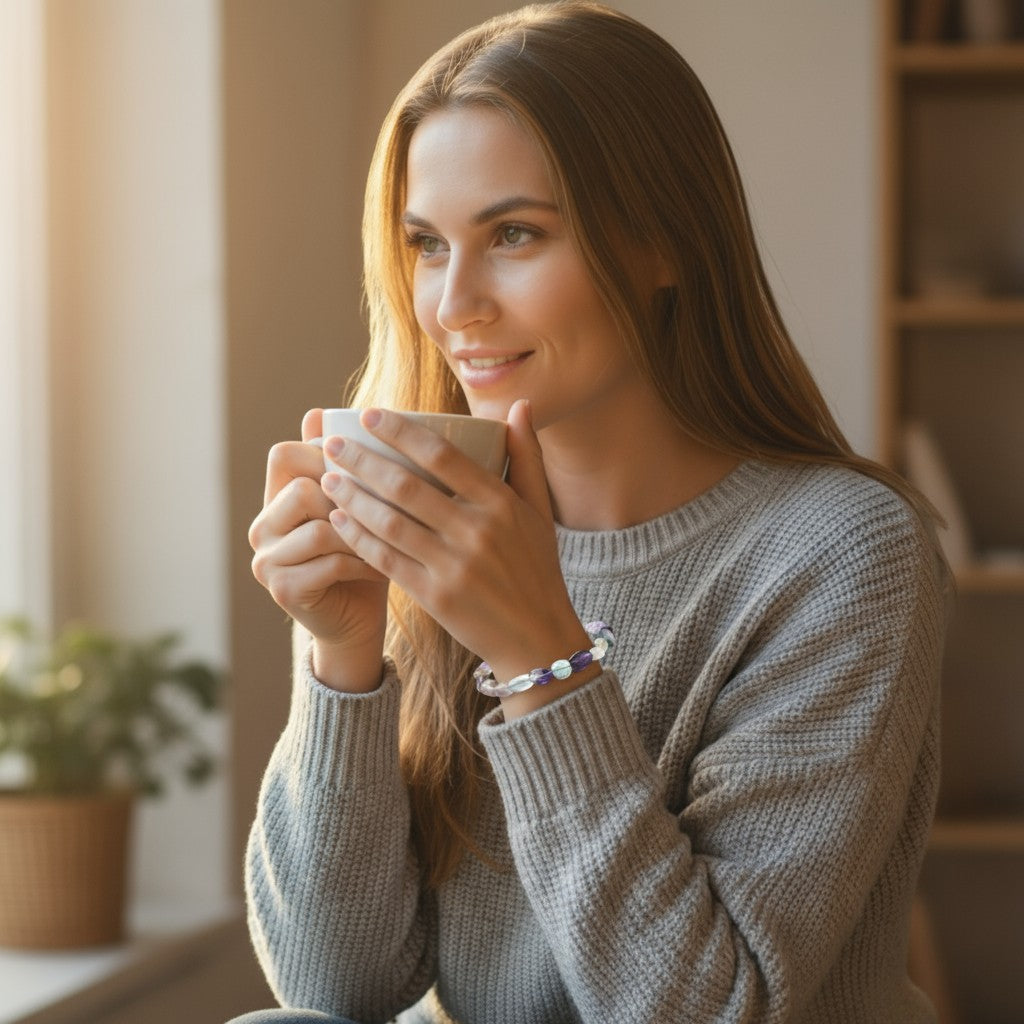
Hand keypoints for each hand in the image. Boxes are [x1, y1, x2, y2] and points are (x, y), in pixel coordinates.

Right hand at [248, 409, 388, 690]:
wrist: (360, 620)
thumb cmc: (367, 552)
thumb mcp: (359, 503)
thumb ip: (344, 463)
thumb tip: (318, 410)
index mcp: (276, 497)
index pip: (283, 454)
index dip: (324, 454)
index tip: (363, 467)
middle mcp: (263, 525)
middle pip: (300, 487)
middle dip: (348, 498)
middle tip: (384, 510)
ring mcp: (267, 559)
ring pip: (318, 527)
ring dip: (361, 534)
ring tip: (390, 541)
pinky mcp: (282, 589)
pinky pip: (327, 562)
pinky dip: (363, 563)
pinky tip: (383, 567)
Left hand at [321, 401, 596, 711]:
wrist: (536, 637)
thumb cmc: (536, 567)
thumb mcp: (539, 510)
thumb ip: (526, 455)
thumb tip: (520, 404)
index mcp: (501, 504)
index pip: (443, 455)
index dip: (401, 432)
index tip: (369, 415)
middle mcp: (477, 531)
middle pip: (406, 486)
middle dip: (361, 461)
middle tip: (331, 445)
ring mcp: (454, 566)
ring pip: (389, 523)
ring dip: (352, 498)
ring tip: (329, 479)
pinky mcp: (434, 597)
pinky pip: (386, 560)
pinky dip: (359, 538)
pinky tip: (339, 521)